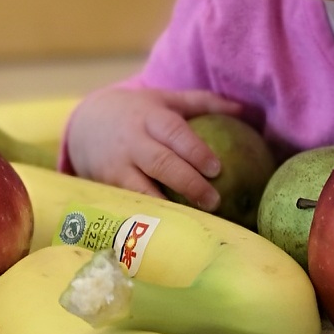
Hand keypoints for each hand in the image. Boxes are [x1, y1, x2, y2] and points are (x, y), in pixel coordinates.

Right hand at [65, 86, 243, 209]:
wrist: (86, 123)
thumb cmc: (139, 112)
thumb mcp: (166, 99)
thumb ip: (204, 102)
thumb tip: (247, 110)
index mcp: (150, 117)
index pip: (174, 133)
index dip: (194, 151)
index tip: (216, 169)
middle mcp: (132, 141)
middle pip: (160, 162)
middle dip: (187, 183)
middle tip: (214, 201)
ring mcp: (116, 166)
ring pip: (140, 188)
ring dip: (166, 207)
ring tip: (192, 223)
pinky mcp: (106, 187)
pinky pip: (127, 204)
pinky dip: (146, 218)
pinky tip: (168, 233)